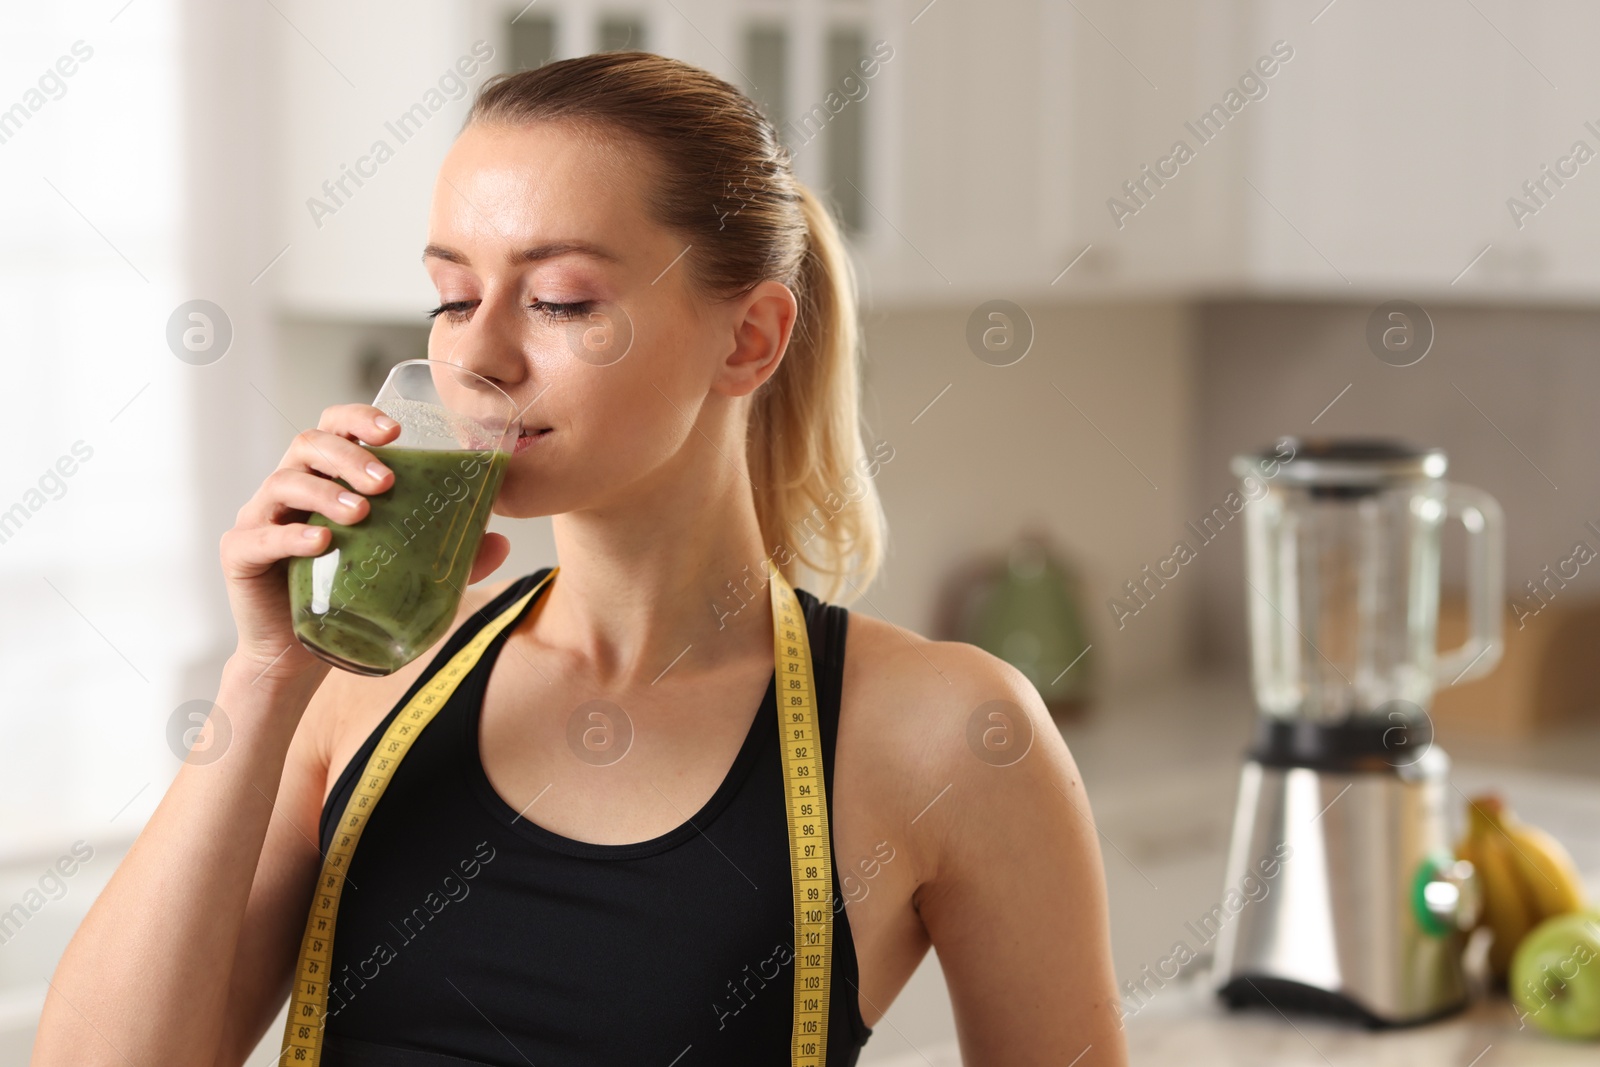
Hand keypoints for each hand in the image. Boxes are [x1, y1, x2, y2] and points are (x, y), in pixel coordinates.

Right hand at [219, 403, 510, 685]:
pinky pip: (259, 535)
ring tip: (362, 513)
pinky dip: (291, 535)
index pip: (334, 427)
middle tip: (386, 480)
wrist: (302, 656)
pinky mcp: (240, 554)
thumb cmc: (352, 598)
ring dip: (326, 491)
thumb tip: (502, 541)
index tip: (395, 430)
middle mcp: (289, 489)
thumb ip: (452, 556)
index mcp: (326, 479)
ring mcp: (261, 518)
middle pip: (308, 444)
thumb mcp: (406, 572)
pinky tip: (321, 543)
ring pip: (284, 482)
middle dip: (349, 455)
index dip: (359, 418)